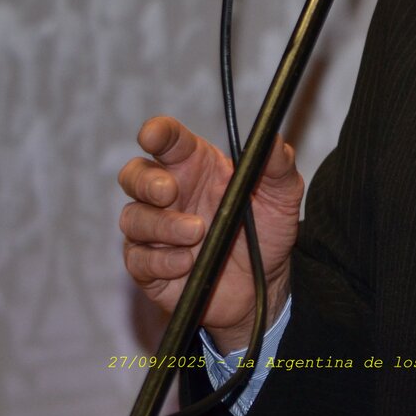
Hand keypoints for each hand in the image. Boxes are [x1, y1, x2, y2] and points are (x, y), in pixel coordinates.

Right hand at [118, 114, 302, 353]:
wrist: (265, 283)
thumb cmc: (267, 230)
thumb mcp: (282, 195)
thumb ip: (277, 164)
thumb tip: (272, 137)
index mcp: (196, 165)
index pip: (167, 140)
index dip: (156, 132)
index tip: (153, 135)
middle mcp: (170, 194)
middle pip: (133, 174)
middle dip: (144, 181)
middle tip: (170, 192)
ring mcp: (156, 230)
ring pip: (133, 217)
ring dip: (162, 225)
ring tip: (197, 233)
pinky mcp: (150, 266)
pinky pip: (138, 259)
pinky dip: (161, 260)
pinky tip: (186, 263)